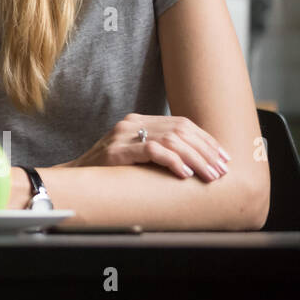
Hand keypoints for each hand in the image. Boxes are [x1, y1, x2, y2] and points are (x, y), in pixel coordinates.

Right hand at [65, 113, 231, 181]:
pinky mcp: (117, 151)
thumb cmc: (110, 172)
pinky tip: (184, 174)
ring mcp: (122, 136)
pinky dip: (173, 162)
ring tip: (209, 176)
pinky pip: (153, 151)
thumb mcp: (136, 155)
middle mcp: (131, 123)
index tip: (224, 158)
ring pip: (171, 140)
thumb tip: (198, 161)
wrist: (76, 178)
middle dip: (206, 151)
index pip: (182, 123)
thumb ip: (158, 150)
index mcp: (138, 121)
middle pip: (180, 130)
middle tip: (221, 171)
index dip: (206, 140)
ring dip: (196, 159)